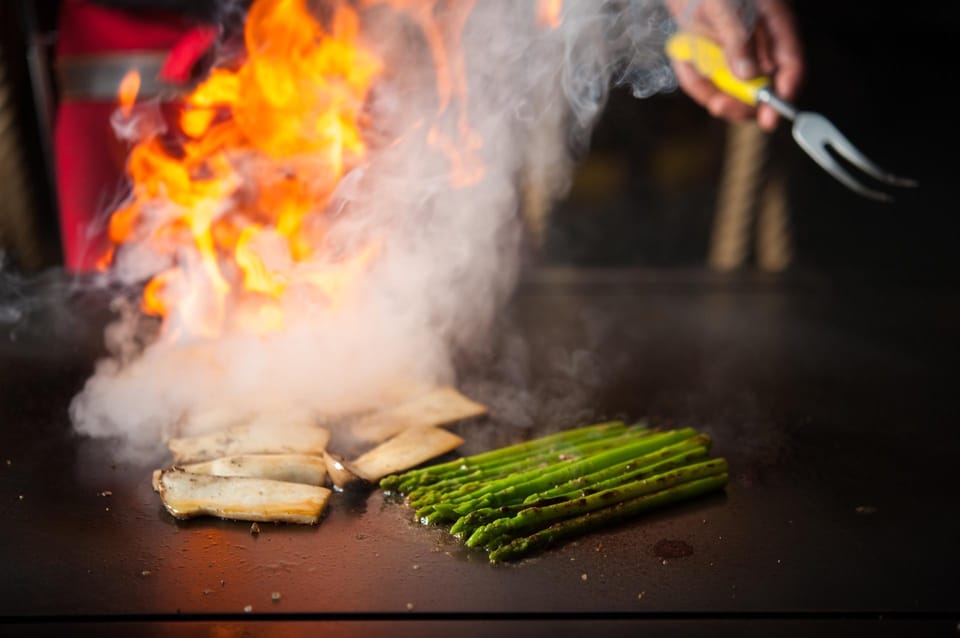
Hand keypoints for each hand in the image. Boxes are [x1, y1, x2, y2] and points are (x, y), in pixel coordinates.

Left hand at [666, 0, 803, 130]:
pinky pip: (706, 84)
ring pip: (733, 93)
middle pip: (763, 89)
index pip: (791, 65)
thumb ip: (738, 39)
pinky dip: (694, 81)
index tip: (770, 116)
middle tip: (721, 106)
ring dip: (716, 97)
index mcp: (776, 26)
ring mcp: (735, 56)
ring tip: (702, 86)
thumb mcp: (726, 6)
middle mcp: (759, 46)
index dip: (785, 92)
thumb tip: (748, 75)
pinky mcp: (712, 61)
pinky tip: (684, 63)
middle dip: (743, 104)